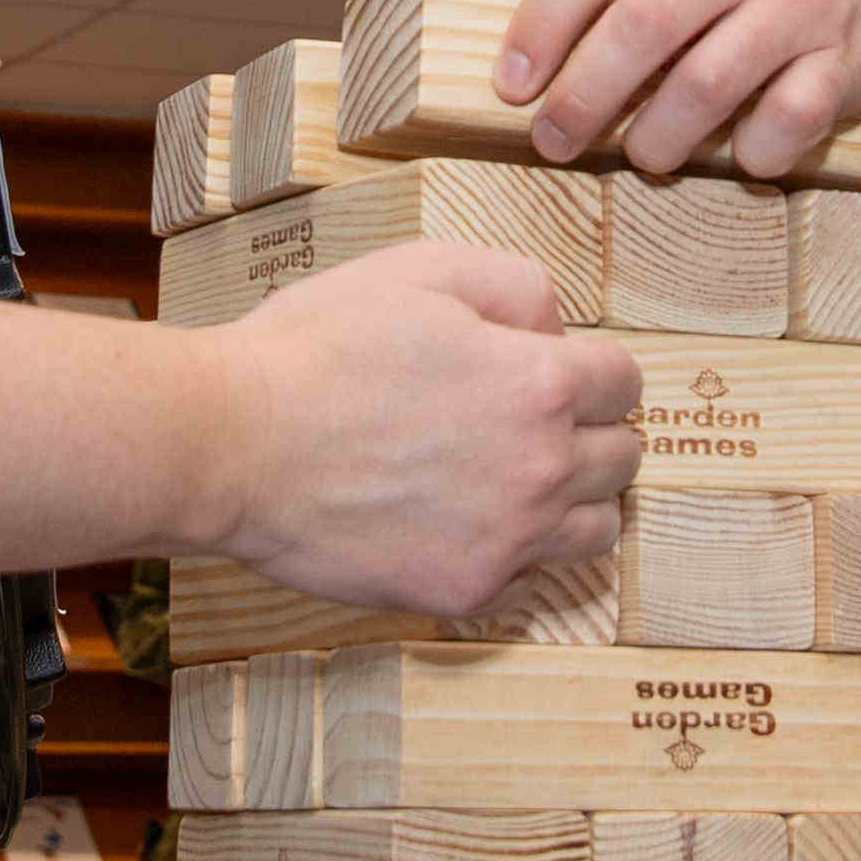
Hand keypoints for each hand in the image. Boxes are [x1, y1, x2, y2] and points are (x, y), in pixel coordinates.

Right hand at [200, 245, 644, 617]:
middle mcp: (543, 467)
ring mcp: (508, 538)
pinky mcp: (466, 590)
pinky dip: (515, 553)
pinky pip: (532, 581)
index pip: (625, 382)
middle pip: (622, 458)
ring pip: (596, 529)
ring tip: (514, 479)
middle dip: (588, 432)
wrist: (235, 443)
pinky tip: (468, 523)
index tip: (554, 372)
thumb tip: (559, 327)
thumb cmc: (317, 348)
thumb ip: (516, 285)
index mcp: (541, 382)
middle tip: (530, 422)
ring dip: (570, 500)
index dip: (590, 369)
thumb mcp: (421, 270)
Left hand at [496, 0, 860, 178]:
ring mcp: (800, 1)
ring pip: (706, 86)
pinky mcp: (852, 53)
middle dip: (582, 100)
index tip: (511, 86)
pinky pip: (789, 121)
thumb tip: (560, 39)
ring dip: (659, 139)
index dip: (539, 28)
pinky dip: (754, 153)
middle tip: (555, 142)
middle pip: (638, 30)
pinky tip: (743, 156)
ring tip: (646, 156)